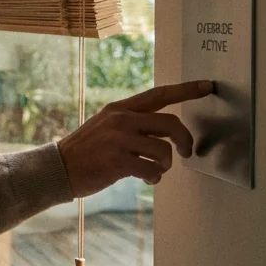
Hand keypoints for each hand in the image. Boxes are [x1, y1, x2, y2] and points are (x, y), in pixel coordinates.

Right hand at [57, 80, 215, 197]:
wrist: (58, 168)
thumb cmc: (85, 151)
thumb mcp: (105, 126)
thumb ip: (132, 123)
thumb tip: (165, 134)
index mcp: (119, 109)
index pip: (159, 95)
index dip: (186, 90)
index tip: (208, 86)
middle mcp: (121, 120)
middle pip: (170, 123)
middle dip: (185, 140)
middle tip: (187, 152)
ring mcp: (119, 140)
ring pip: (164, 150)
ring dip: (165, 165)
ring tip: (155, 171)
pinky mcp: (118, 161)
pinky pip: (152, 170)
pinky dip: (154, 177)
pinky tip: (146, 178)